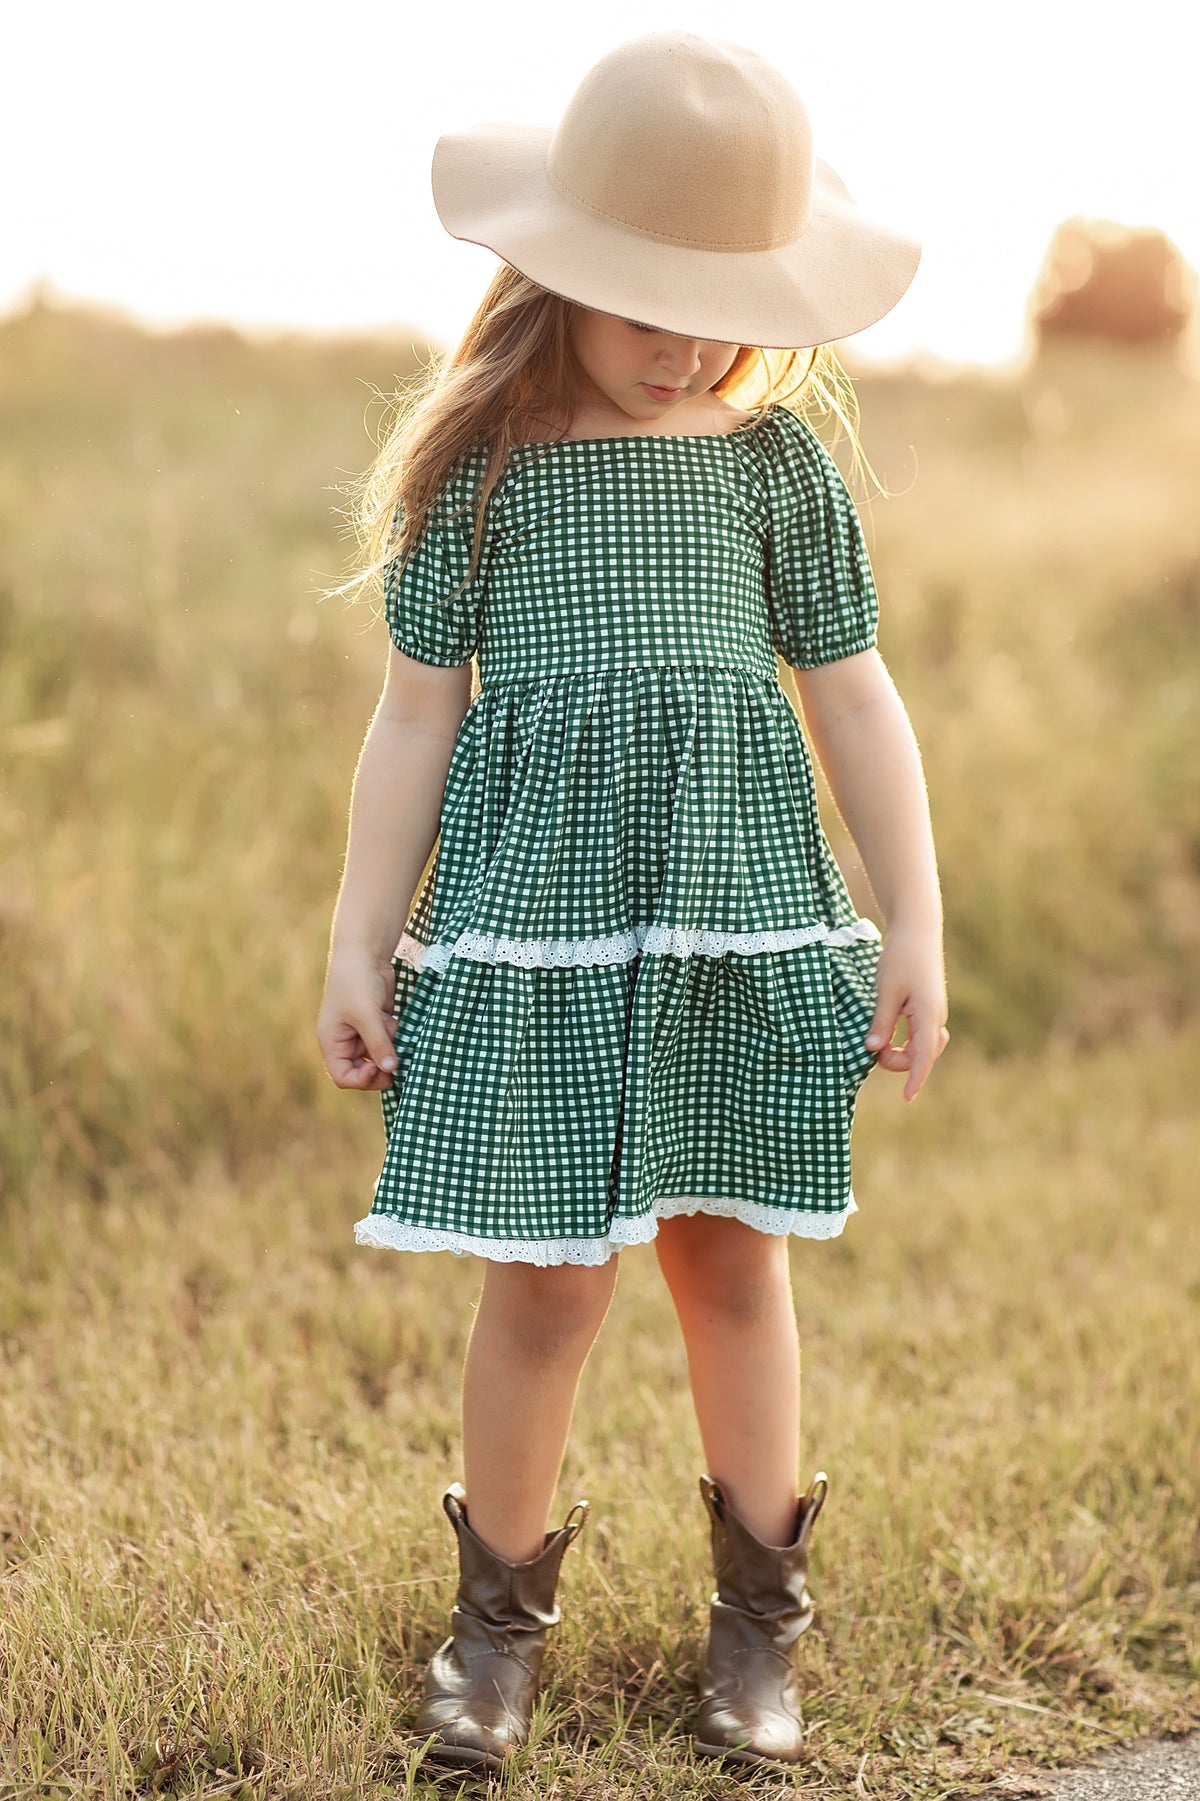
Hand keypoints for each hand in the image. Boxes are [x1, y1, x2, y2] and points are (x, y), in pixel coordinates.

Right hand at [317, 951, 399, 1090]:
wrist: (365, 954)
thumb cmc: (356, 982)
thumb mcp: (367, 1015)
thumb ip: (379, 1044)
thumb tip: (391, 1070)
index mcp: (332, 1042)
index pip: (343, 1077)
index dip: (361, 1080)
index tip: (378, 1068)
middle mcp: (345, 1041)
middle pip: (363, 1071)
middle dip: (380, 1066)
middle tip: (397, 1062)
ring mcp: (362, 1033)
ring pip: (379, 1056)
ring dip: (389, 1046)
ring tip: (389, 1026)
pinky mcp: (377, 1024)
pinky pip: (388, 1041)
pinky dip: (393, 1034)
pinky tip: (390, 1017)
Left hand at [864, 926, 948, 1101]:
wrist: (917, 930)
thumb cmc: (900, 957)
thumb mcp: (885, 991)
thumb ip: (881, 1022)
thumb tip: (873, 1049)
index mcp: (928, 1016)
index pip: (923, 1057)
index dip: (915, 1079)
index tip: (907, 1098)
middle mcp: (936, 1018)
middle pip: (922, 1056)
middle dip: (898, 1061)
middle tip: (872, 1048)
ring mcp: (934, 1012)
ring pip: (921, 1046)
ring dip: (902, 1052)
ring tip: (878, 1042)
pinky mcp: (928, 1006)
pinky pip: (920, 1034)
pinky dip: (906, 1041)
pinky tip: (891, 1036)